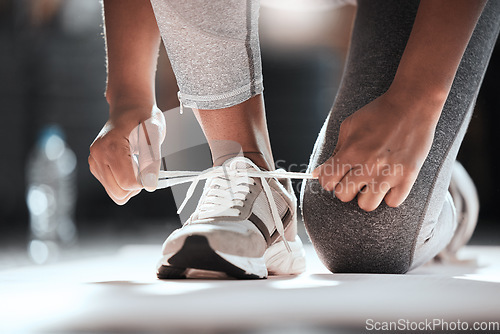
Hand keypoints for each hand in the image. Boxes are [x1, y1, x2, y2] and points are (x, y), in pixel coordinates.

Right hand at [89, 105, 165, 204]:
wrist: (129, 107)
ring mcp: (94, 162)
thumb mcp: (154, 134)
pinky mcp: (96, 167)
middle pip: (120, 192)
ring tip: (136, 164)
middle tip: (144, 166)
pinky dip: (123, 182)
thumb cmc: (143, 117)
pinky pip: (113, 187)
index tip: (151, 168)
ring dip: (130, 185)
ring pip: (116, 194)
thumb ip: (152, 160)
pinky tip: (128, 165)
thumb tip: (150, 184)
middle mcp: (98, 155)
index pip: (128, 182)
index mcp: (111, 147)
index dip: (145, 181)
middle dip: (136, 185)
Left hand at [313, 91, 438, 210]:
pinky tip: (389, 182)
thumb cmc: (378, 113)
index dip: (328, 180)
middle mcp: (368, 165)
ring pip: (367, 205)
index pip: (327, 182)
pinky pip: (392, 202)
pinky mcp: (408, 177)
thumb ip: (335, 151)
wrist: (412, 104)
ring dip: (367, 195)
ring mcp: (389, 173)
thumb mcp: (349, 126)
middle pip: (343, 196)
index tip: (335, 176)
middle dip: (346, 188)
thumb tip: (318, 173)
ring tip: (372, 183)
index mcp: (351, 152)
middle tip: (354, 178)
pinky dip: (389, 195)